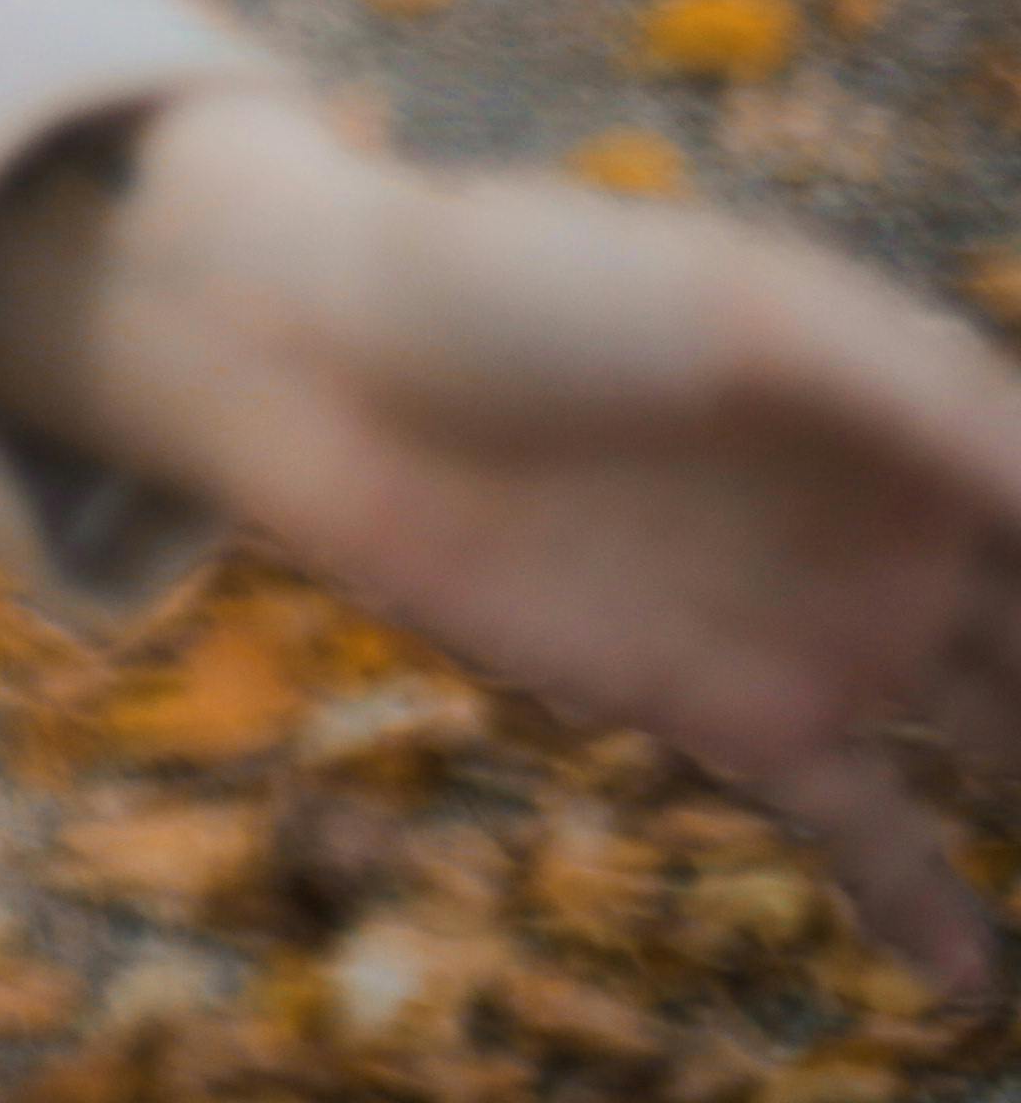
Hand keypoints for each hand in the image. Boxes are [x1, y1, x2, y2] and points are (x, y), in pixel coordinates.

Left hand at [3, 82, 1020, 998]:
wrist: (317, 350)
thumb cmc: (529, 283)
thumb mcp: (753, 316)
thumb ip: (938, 412)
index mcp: (931, 411)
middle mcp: (903, 528)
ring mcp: (826, 627)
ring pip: (1010, 747)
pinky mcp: (725, 711)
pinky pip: (863, 833)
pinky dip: (932, 913)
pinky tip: (984, 985)